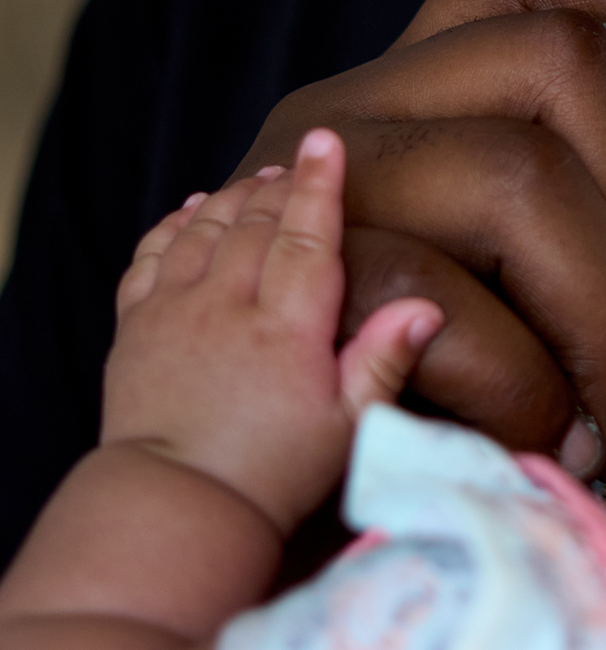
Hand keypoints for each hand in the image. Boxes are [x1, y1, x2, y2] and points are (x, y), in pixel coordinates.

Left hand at [102, 133, 440, 536]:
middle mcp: (226, 308)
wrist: (177, 509)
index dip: (320, 184)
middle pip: (255, 223)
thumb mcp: (348, 428)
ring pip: (204, 231)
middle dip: (279, 185)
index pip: (308, 236)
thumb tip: (426, 305)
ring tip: (258, 182)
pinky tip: (193, 212)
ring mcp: (174, 314)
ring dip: (232, 199)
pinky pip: (150, 257)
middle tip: (300, 161)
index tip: (327, 141)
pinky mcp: (136, 330)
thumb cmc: (273, 475)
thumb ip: (384, 362)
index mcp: (286, 330)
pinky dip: (173, 226)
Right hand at [231, 0, 605, 483]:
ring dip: (600, 323)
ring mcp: (317, 190)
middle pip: (557, 57)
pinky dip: (529, 396)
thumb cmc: (421, 409)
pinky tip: (543, 451)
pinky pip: (453, 309)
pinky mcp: (296, 288)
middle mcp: (357, 110)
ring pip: (516, 175)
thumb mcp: (540, 317)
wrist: (244, 522)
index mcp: (420, 95)